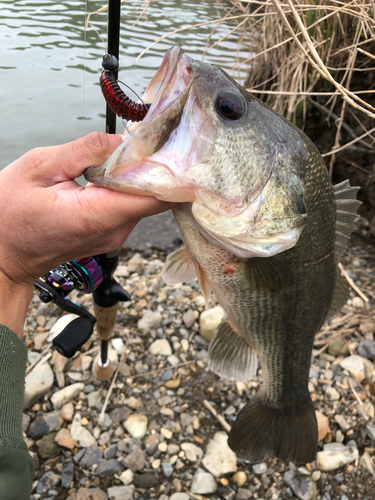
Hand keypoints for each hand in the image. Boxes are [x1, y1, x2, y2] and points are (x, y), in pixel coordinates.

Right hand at [0, 132, 169, 333]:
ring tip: (117, 156)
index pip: (157, 195)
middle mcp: (115, 230)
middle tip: (140, 139)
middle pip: (155, 195)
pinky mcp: (111, 234)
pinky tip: (108, 174)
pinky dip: (126, 187)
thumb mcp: (39, 168)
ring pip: (144, 200)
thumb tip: (122, 140)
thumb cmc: (11, 215)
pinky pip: (130, 206)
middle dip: (152, 166)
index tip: (166, 143)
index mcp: (98, 215)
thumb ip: (85, 150)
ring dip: (136, 175)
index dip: (168, 169)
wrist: (4, 254)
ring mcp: (115, 235)